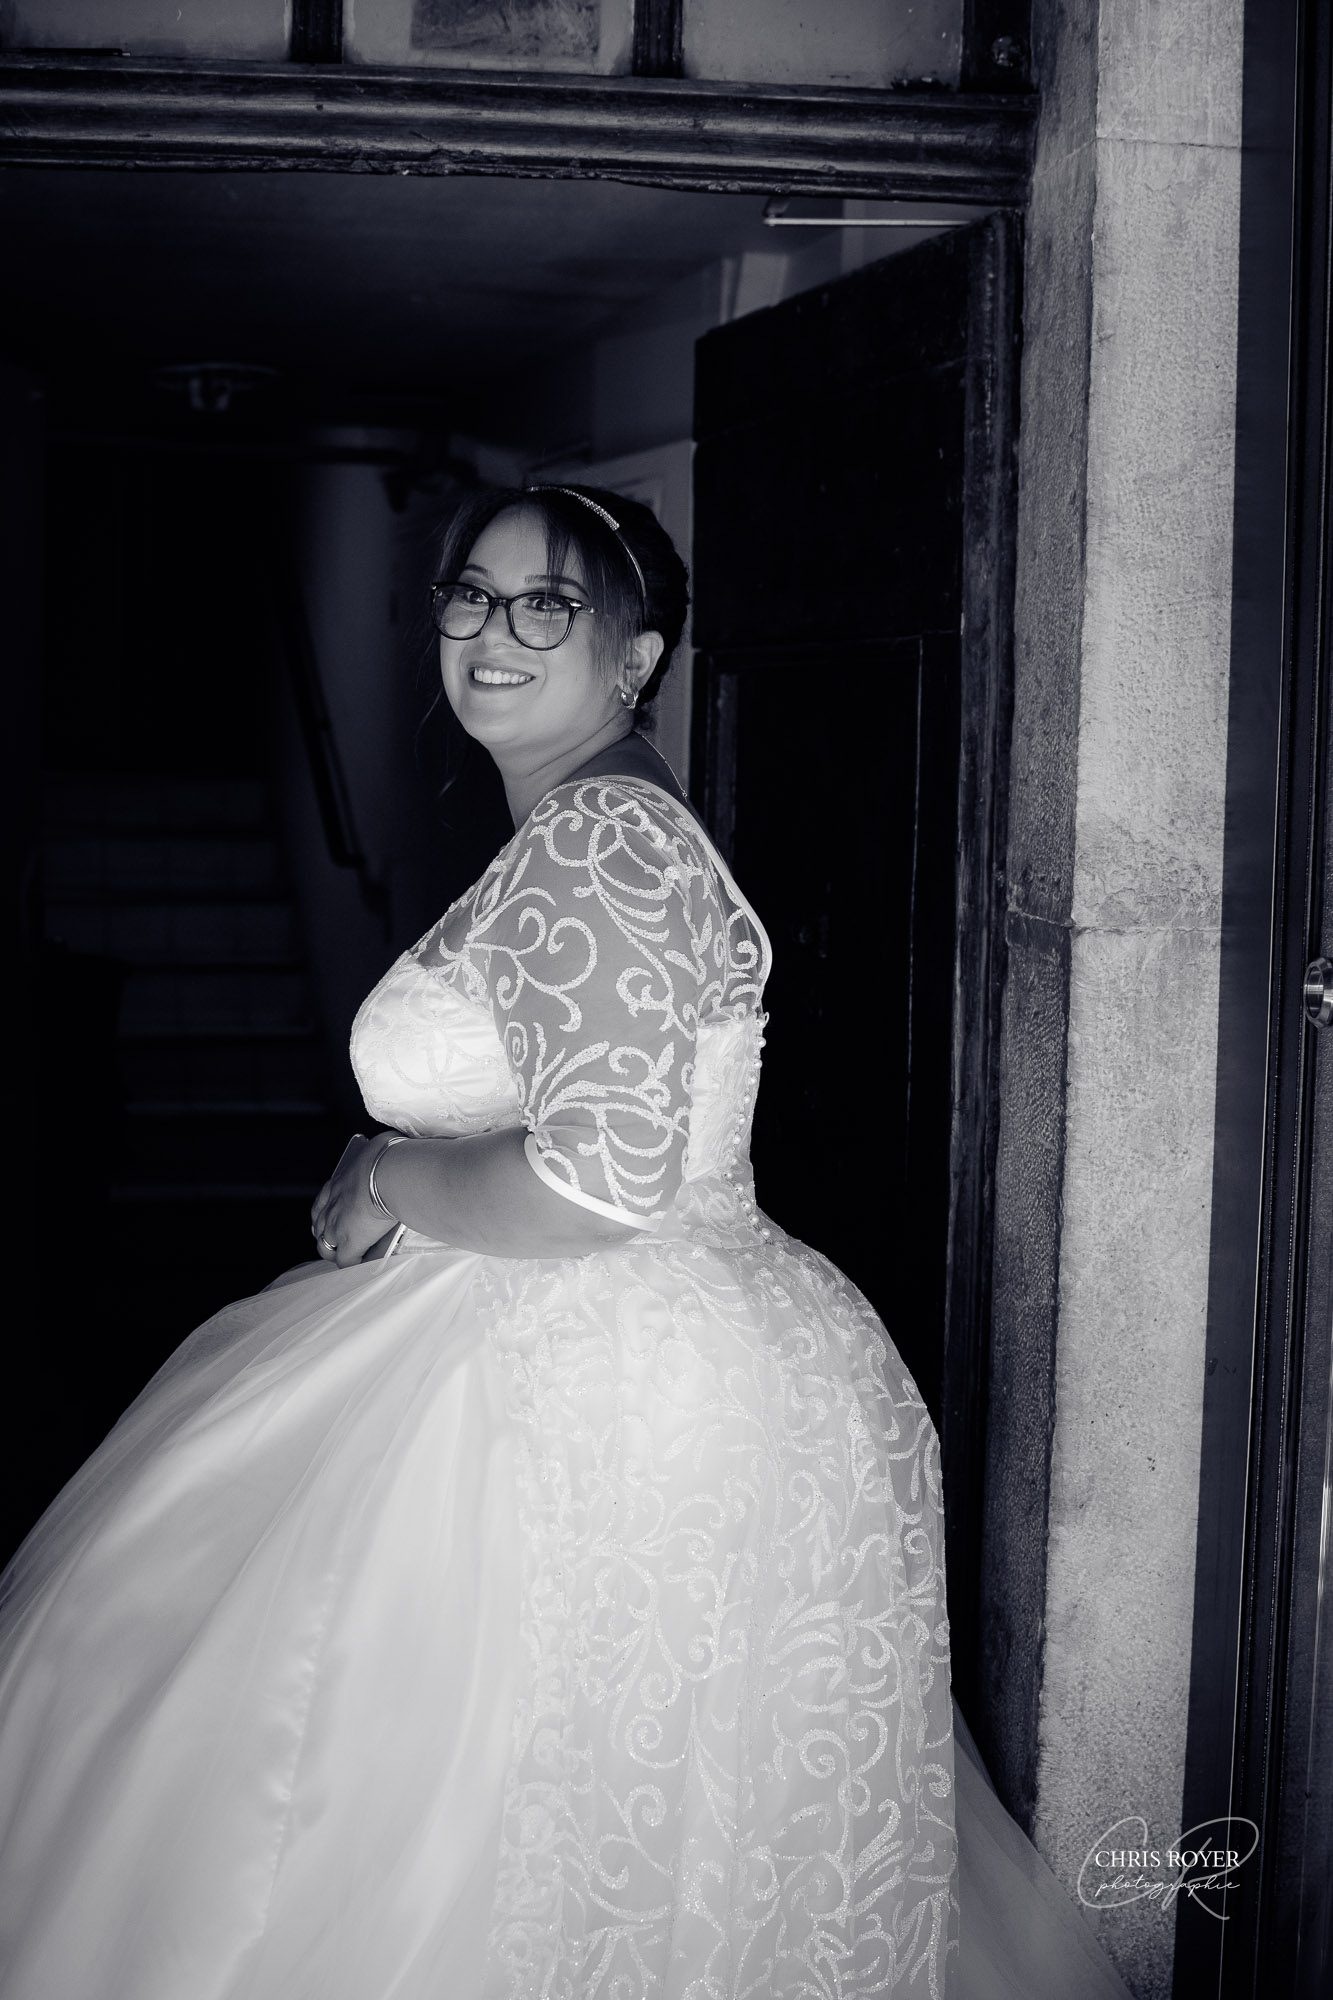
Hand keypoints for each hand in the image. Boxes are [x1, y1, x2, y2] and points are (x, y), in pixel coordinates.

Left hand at [310, 1131, 400, 1268]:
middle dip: (327, 1236)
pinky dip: (355, 1264)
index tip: (335, 1219)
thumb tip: (390, 1150)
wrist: (390, 1173)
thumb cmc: (388, 1157)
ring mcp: (337, 1226)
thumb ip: (378, 1157)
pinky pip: (347, 1262)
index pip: (322, 1204)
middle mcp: (331, 1206)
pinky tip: (366, 1264)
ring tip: (351, 1256)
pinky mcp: (350, 1242)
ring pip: (326, 1248)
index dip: (327, 1215)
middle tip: (341, 1240)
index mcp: (336, 1184)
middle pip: (318, 1228)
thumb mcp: (377, 1152)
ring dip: (336, 1252)